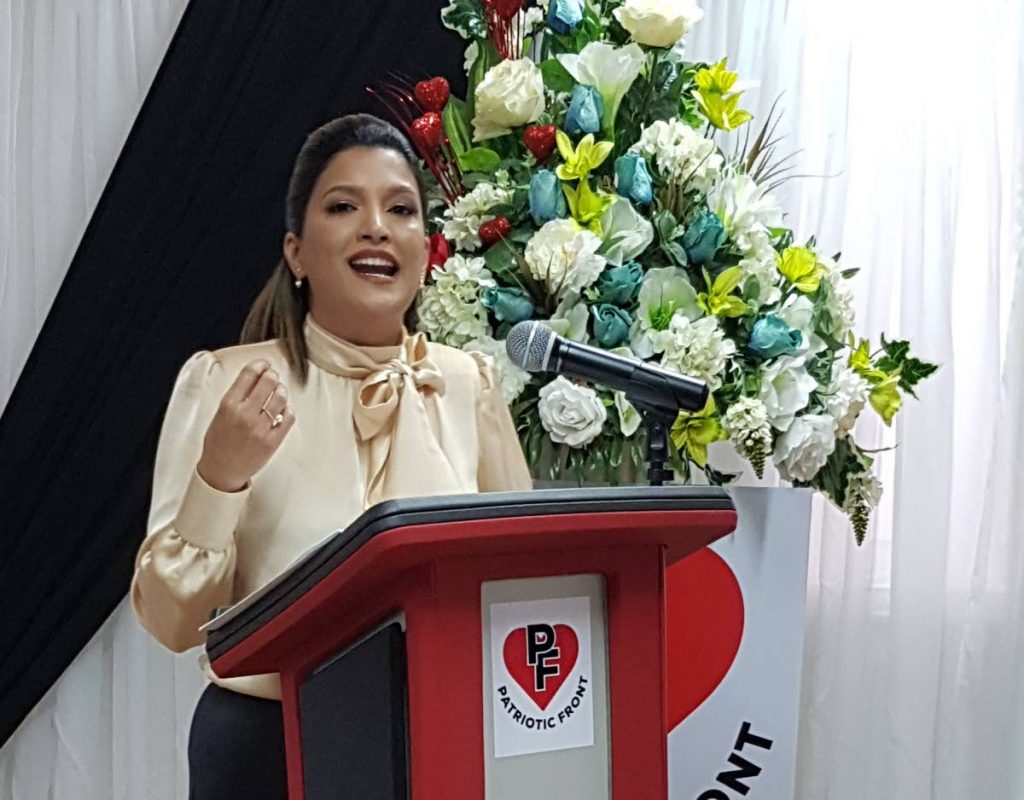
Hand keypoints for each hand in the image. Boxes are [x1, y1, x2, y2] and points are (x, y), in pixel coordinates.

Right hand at [196, 360, 294, 492]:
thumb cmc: (218, 443)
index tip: (264, 363)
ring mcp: (260, 428)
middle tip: (273, 376)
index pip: (248, 375)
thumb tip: (255, 379)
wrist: (221, 470)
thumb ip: (236, 397)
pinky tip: (282, 410)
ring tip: (279, 392)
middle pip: (267, 382)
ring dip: (282, 391)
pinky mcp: (272, 441)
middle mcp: (245, 415)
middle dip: (272, 375)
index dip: (260, 364)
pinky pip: (288, 418)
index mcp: (228, 405)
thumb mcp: (220, 414)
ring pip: (280, 398)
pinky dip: (288, 410)